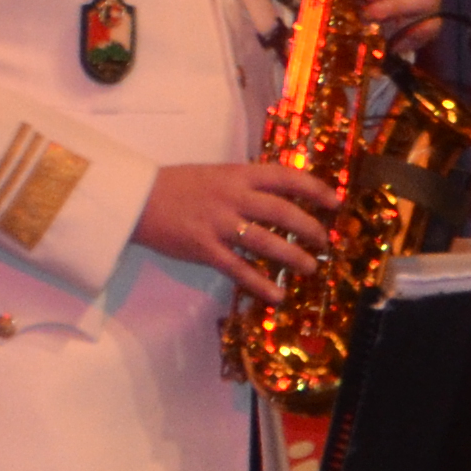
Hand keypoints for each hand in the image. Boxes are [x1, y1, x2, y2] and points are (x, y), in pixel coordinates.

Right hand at [134, 159, 346, 298]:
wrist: (135, 199)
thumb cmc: (177, 186)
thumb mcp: (216, 175)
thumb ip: (245, 185)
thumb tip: (279, 196)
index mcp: (237, 175)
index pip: (285, 177)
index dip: (314, 189)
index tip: (335, 201)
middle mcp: (232, 197)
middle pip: (282, 211)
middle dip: (309, 228)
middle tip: (325, 241)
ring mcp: (218, 224)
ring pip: (266, 241)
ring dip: (293, 256)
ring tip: (310, 267)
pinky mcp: (204, 249)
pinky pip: (238, 269)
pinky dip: (260, 284)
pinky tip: (277, 296)